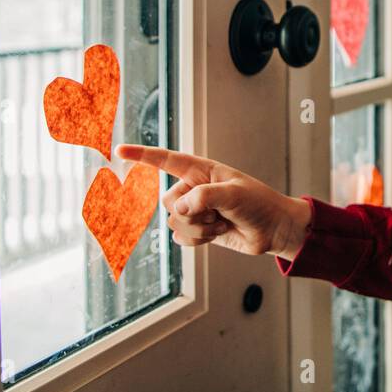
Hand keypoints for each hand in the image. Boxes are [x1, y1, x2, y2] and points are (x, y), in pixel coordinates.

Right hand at [115, 144, 303, 257]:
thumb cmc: (258, 204)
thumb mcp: (234, 194)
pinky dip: (198, 240)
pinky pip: (181, 238)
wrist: (272, 230)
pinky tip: (217, 234)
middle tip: (219, 213)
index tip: (119, 150)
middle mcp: (193, 188)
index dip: (142, 155)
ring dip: (199, 228)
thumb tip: (178, 209)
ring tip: (222, 223)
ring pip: (174, 223)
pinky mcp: (197, 230)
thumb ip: (204, 196)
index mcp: (201, 170)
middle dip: (192, 212)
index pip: (166, 160)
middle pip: (168, 201)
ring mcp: (195, 210)